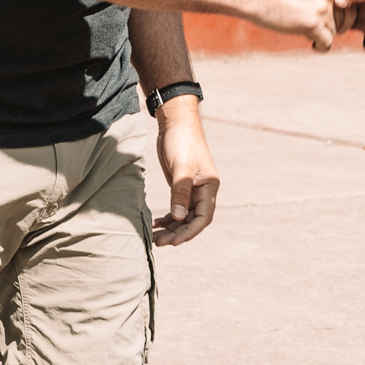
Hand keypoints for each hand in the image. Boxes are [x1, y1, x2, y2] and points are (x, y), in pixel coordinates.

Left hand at [153, 99, 219, 246]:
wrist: (176, 123)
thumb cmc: (182, 141)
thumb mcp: (181, 167)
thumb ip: (180, 192)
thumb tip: (178, 218)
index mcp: (209, 187)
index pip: (203, 218)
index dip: (189, 232)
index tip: (174, 242)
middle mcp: (203, 191)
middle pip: (193, 220)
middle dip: (177, 233)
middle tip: (159, 242)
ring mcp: (192, 190)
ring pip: (184, 217)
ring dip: (172, 228)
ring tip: (155, 237)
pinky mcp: (181, 187)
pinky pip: (177, 208)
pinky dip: (168, 217)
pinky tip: (156, 222)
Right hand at [253, 0, 352, 50]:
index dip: (344, 9)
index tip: (336, 16)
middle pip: (347, 15)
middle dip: (338, 25)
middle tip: (325, 28)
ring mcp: (321, 7)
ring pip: (335, 29)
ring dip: (323, 34)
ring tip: (308, 32)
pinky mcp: (312, 24)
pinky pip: (328, 42)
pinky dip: (322, 46)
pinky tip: (315, 46)